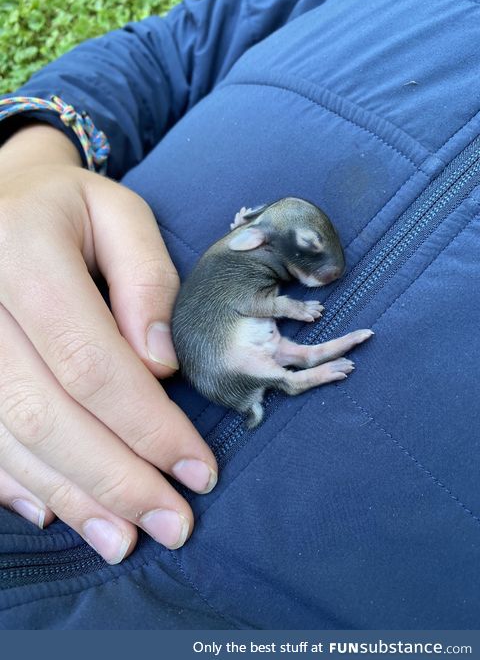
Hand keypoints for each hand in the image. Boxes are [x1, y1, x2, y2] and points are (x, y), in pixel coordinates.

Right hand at [0, 125, 216, 562]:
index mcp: (22, 251)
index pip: (91, 362)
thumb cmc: (65, 207)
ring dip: (70, 497)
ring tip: (125, 538)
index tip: (198, 470)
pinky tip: (58, 513)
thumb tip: (162, 365)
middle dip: (116, 479)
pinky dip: (16, 484)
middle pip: (47, 412)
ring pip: (8, 437)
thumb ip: (148, 280)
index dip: (148, 425)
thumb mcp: (117, 213)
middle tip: (173, 524)